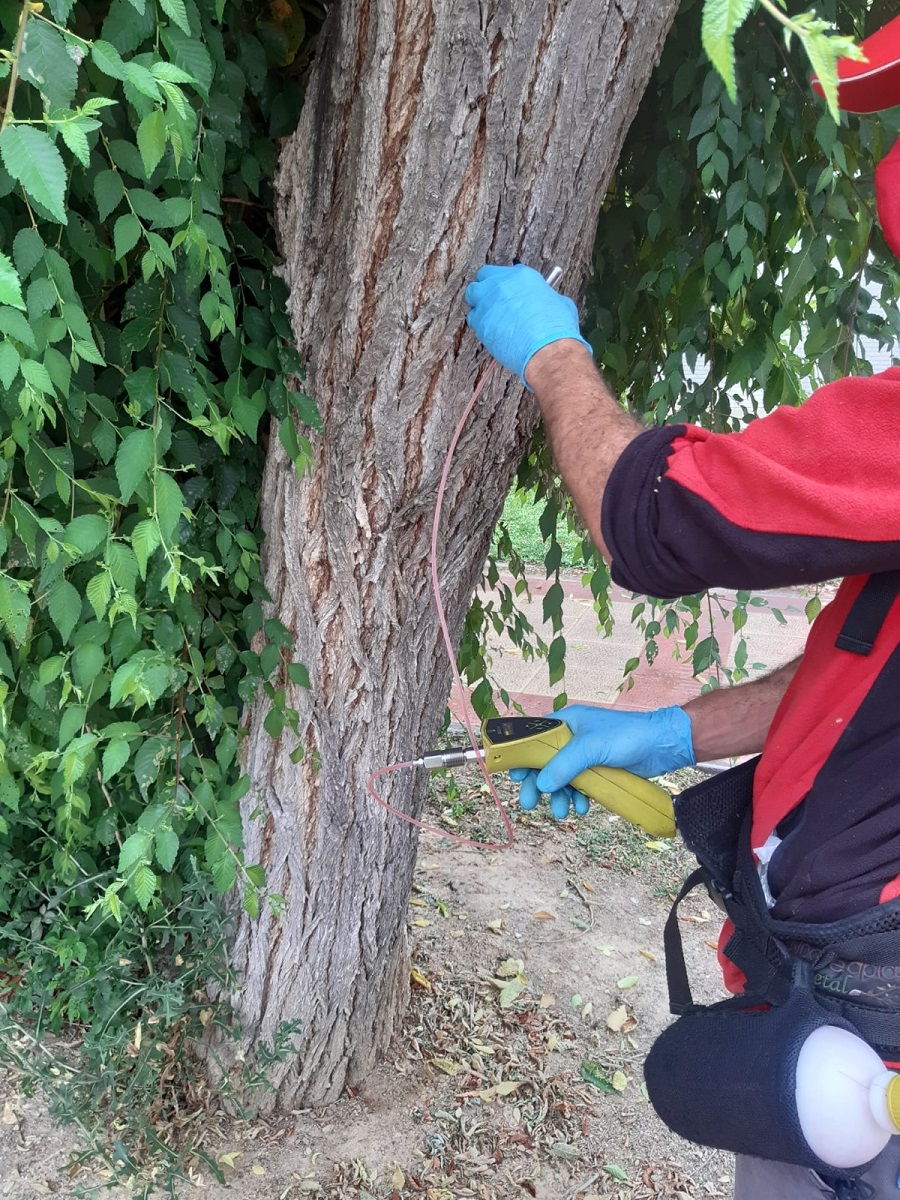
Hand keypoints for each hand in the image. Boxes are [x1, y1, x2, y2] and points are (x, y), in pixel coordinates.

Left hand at [464, 264, 591, 385]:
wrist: (547, 349)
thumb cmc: (556, 328)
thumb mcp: (559, 302)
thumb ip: (544, 296)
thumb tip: (542, 300)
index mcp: (522, 276)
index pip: (504, 271)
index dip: (504, 282)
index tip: (506, 290)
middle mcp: (502, 285)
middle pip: (482, 278)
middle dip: (486, 287)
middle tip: (493, 299)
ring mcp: (488, 303)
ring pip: (472, 296)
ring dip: (479, 304)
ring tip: (490, 316)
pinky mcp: (481, 323)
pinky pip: (473, 319)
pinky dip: (479, 324)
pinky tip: (491, 331)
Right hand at [511, 704, 694, 819]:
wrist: (662, 745)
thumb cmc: (628, 736)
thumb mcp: (591, 747)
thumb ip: (564, 764)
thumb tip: (541, 784)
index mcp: (566, 723)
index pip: (533, 739)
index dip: (522, 757)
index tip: (514, 777)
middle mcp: (572, 738)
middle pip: (545, 763)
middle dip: (538, 784)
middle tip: (530, 804)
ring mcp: (585, 755)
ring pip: (562, 778)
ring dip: (560, 795)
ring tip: (563, 812)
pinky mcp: (598, 769)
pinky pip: (580, 785)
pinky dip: (578, 797)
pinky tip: (582, 807)